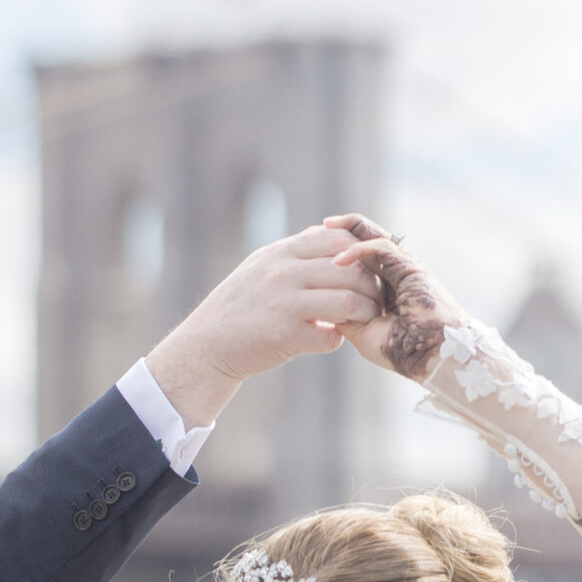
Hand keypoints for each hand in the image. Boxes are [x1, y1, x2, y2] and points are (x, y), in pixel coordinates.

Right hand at [145, 223, 383, 428]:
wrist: (206, 345)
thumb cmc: (241, 307)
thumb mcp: (263, 266)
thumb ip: (298, 252)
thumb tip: (335, 236)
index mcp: (282, 252)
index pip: (339, 239)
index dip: (362, 255)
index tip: (366, 273)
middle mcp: (284, 272)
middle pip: (350, 270)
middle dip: (371, 287)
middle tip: (375, 302)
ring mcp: (285, 304)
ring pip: (348, 302)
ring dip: (362, 314)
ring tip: (361, 321)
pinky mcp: (284, 336)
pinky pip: (330, 337)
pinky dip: (336, 340)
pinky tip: (328, 339)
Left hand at [325, 215, 466, 381]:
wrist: (431, 356)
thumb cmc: (400, 350)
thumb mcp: (362, 333)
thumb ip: (344, 315)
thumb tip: (320, 302)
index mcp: (384, 287)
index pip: (359, 259)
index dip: (337, 251)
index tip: (311, 253)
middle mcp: (394, 272)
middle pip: (365, 239)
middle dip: (340, 233)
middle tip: (316, 227)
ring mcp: (404, 266)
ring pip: (374, 235)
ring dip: (348, 230)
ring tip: (324, 227)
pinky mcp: (410, 265)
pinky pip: (382, 247)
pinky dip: (359, 249)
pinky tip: (338, 260)